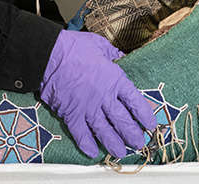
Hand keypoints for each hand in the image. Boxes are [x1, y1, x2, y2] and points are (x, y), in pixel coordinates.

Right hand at [39, 31, 156, 157]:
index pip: (135, 101)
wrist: (48, 55)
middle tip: (139, 143)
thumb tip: (121, 56)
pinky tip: (93, 152)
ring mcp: (87, 108)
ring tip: (121, 153)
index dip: (144, 115)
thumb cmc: (74, 47)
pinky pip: (80, 134)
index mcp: (114, 79)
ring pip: (104, 131)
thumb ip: (112, 53)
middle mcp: (103, 97)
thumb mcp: (99, 44)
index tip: (150, 124)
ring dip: (114, 144)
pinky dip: (87, 144)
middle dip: (132, 134)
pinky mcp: (70, 114)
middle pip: (122, 121)